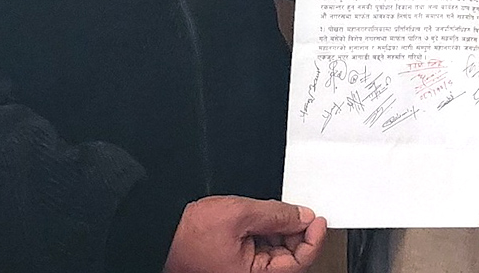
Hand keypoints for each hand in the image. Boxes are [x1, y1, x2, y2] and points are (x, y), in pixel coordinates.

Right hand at [164, 196, 327, 272]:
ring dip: (281, 231)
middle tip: (299, 212)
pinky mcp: (235, 261)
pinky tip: (263, 218)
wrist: (160, 231)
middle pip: (289, 258)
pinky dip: (266, 231)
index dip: (313, 239)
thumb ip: (277, 215)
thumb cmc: (189, 233)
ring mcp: (242, 270)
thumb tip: (302, 217)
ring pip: (276, 251)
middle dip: (296, 233)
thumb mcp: (241, 214)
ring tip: (273, 212)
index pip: (299, 262)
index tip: (318, 220)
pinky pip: (260, 248)